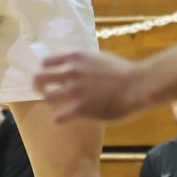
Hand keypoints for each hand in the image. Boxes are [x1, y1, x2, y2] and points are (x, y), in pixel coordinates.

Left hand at [34, 50, 151, 121]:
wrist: (137, 85)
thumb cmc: (123, 71)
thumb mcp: (98, 57)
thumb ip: (83, 61)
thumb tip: (74, 66)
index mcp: (75, 57)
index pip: (46, 62)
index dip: (46, 71)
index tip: (49, 77)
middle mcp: (70, 71)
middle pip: (39, 78)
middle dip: (40, 86)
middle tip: (46, 92)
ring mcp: (74, 90)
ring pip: (47, 97)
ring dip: (51, 102)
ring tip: (58, 107)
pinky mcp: (79, 108)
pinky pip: (58, 117)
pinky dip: (59, 119)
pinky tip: (65, 119)